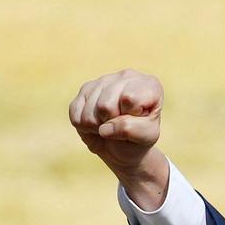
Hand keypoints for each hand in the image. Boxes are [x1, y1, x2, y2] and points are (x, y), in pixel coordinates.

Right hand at [70, 69, 168, 209]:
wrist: (123, 147)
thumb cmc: (139, 139)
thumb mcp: (145, 137)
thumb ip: (131, 129)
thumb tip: (105, 128)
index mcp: (149, 85)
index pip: (128, 98)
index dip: (128, 117)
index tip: (136, 122)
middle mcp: (127, 76)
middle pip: (105, 105)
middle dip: (110, 123)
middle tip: (119, 127)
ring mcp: (104, 80)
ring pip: (89, 111)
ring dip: (97, 127)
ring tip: (109, 126)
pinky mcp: (85, 89)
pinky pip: (76, 112)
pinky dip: (84, 126)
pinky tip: (98, 123)